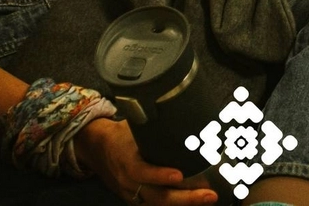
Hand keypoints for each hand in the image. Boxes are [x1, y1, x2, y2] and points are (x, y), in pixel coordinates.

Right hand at [77, 118, 217, 204]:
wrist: (98, 150)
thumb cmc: (121, 135)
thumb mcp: (133, 127)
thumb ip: (154, 126)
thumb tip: (183, 113)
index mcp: (127, 160)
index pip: (141, 171)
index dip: (160, 175)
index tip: (179, 174)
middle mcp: (130, 182)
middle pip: (157, 196)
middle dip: (186, 198)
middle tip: (209, 195)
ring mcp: (133, 194)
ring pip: (159, 205)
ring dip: (186, 204)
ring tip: (208, 199)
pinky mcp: (138, 200)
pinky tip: (195, 203)